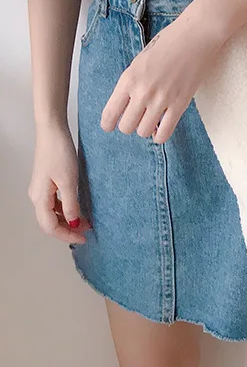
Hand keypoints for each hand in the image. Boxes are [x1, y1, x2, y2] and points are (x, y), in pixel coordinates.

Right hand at [29, 125, 89, 244]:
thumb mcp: (68, 181)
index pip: (50, 227)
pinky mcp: (47, 182)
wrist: (52, 132)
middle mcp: (36, 196)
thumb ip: (70, 204)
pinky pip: (54, 202)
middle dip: (67, 229)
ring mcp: (41, 189)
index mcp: (39, 198)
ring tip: (86, 221)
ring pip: (52, 213)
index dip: (67, 235)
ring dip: (68, 219)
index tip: (84, 238)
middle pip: (49, 222)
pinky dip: (66, 208)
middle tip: (86, 232)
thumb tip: (73, 223)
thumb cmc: (59, 152)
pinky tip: (77, 208)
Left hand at [100, 12, 225, 143]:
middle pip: (126, 127)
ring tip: (152, 120)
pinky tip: (162, 128)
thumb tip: (128, 103)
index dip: (108, 124)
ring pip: (144, 132)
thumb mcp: (141, 60)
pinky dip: (161, 135)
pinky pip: (165, 133)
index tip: (111, 125)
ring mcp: (162, 99)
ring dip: (146, 129)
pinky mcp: (181, 103)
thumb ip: (132, 82)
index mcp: (129, 78)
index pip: (109, 114)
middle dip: (129, 125)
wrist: (197, 35)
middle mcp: (142, 91)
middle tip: (137, 118)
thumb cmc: (170, 42)